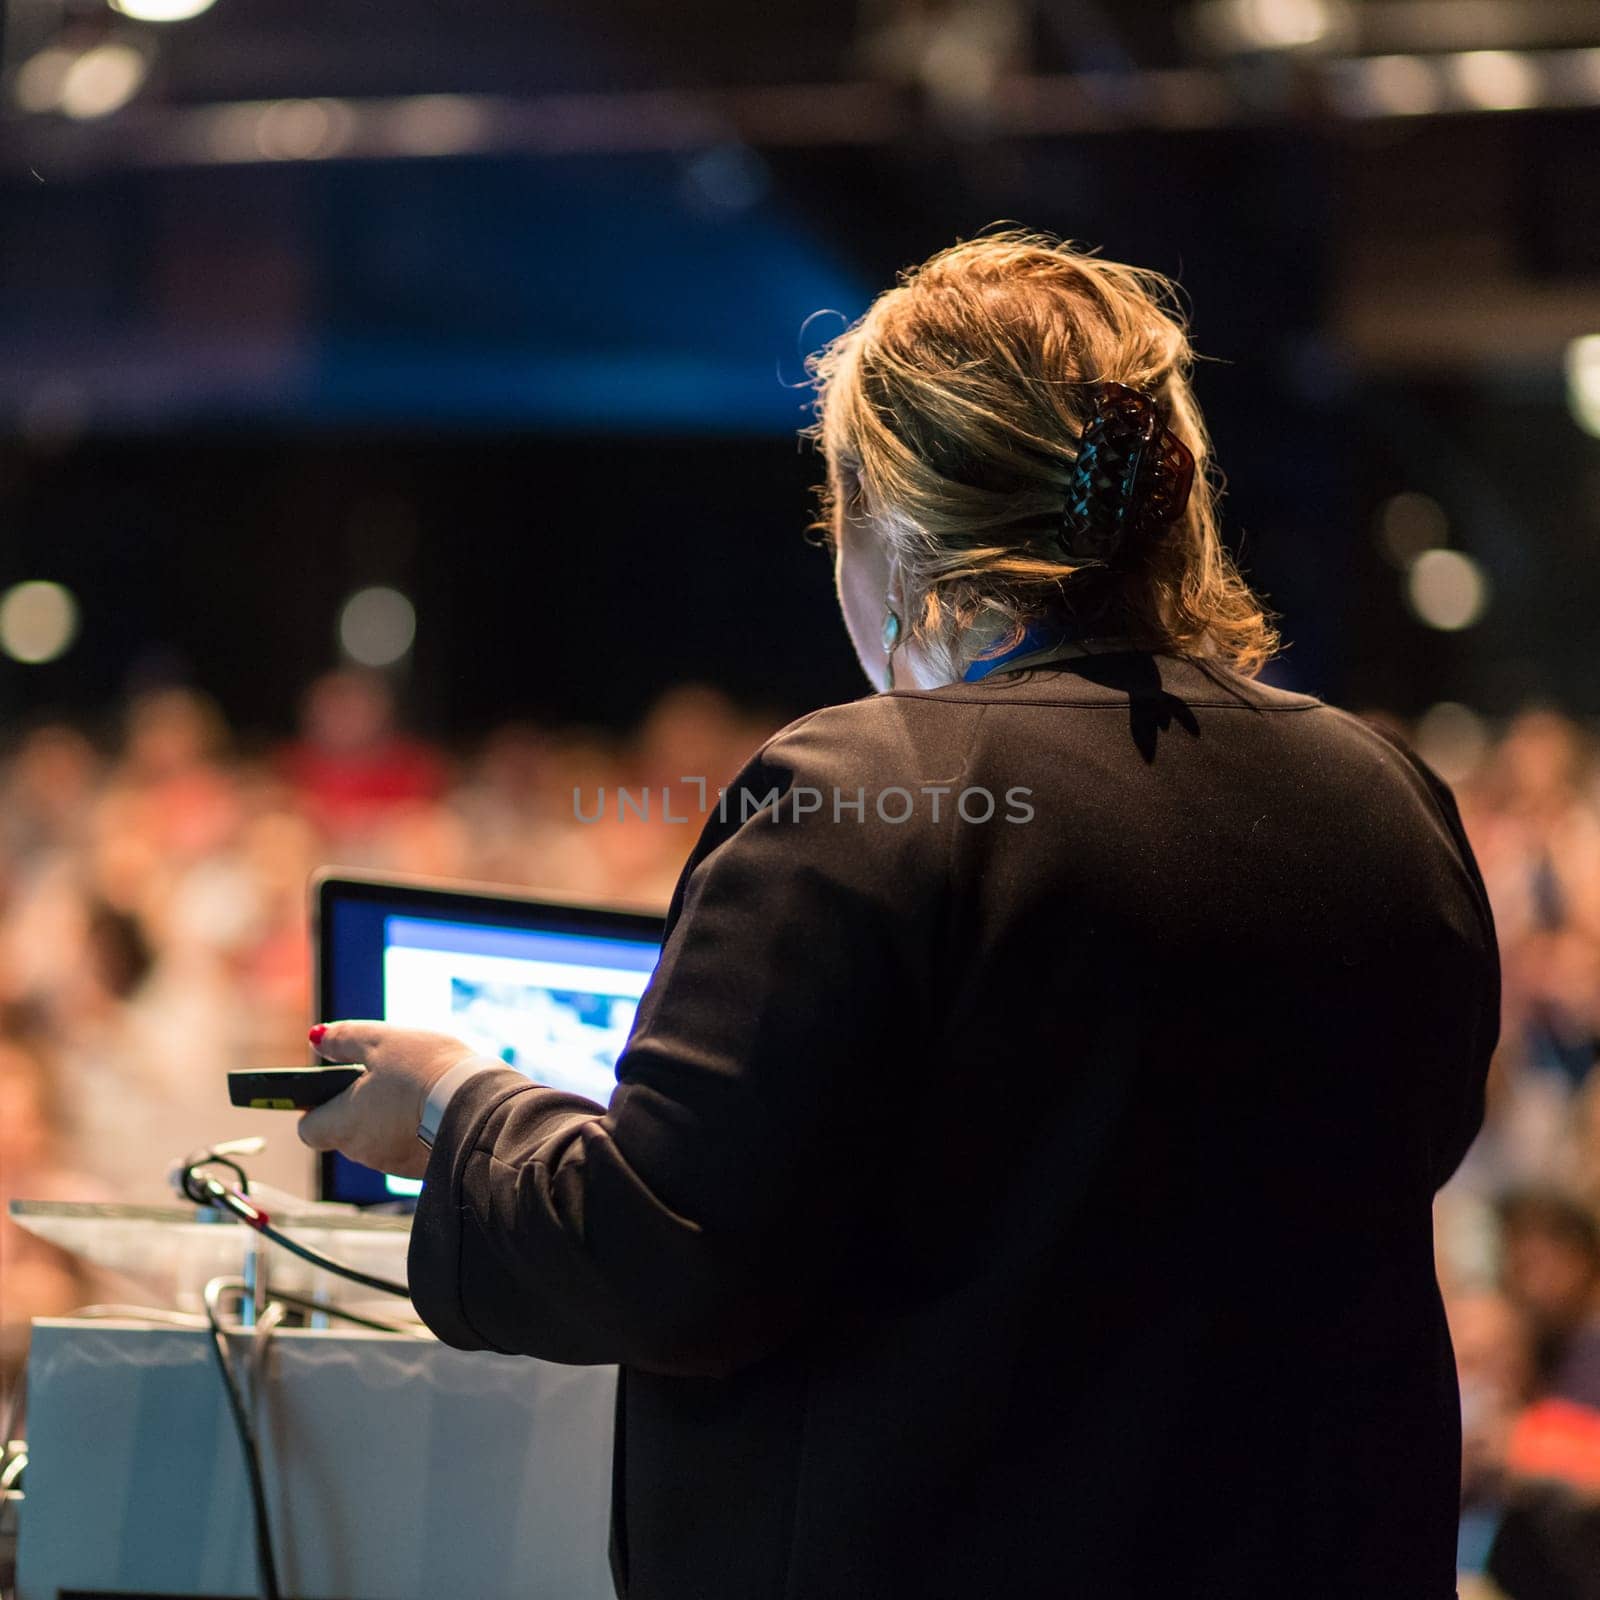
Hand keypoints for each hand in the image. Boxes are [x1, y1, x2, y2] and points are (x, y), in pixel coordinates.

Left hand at [296, 1021, 479, 1180]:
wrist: (479, 1105)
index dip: (316, 1107)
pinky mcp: (422, 1167)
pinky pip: (407, 1147)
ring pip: (378, 1139)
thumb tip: (317, 1039)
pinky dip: (412, 1130)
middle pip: (345, 1132)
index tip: (331, 1087)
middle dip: (358, 1107)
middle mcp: (363, 1152)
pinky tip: (432, 1106)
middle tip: (383, 1077)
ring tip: (414, 1089)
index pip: (308, 1129)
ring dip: (387, 1118)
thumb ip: (344, 1039)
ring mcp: (394, 1164)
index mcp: (343, 1125)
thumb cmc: (424, 1071)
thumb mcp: (380, 1041)